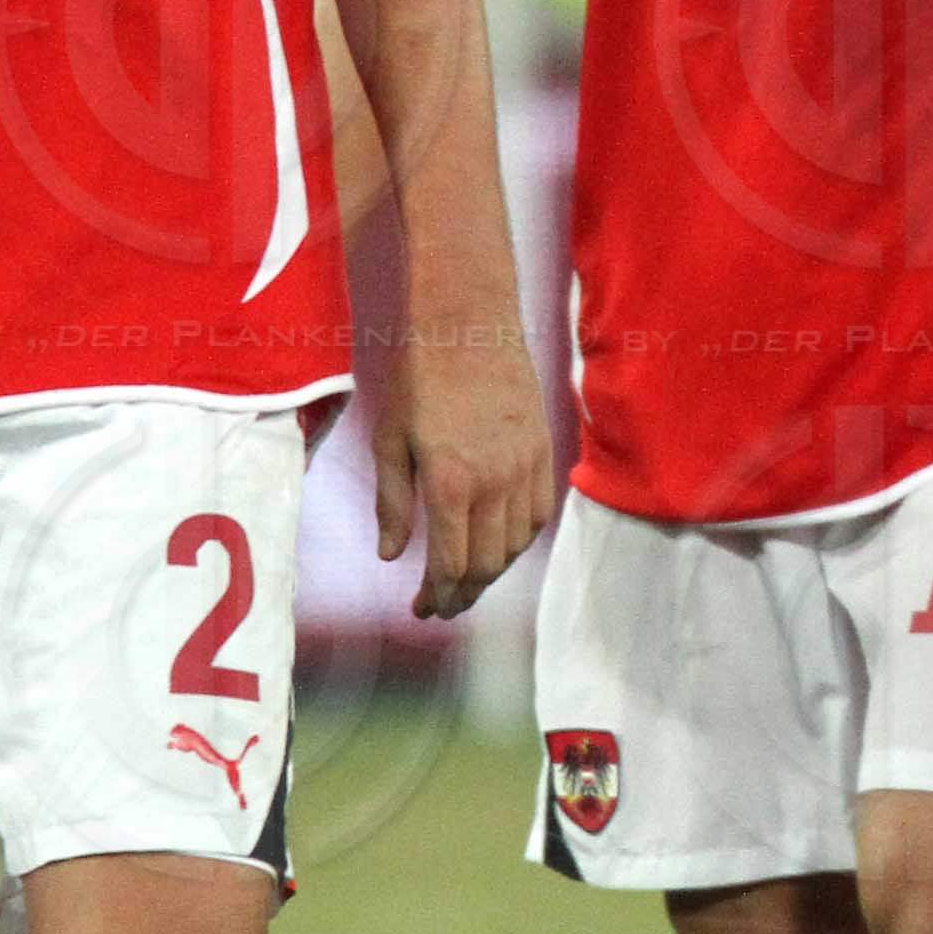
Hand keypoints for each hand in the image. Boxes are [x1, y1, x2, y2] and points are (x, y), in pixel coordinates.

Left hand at [375, 309, 559, 619]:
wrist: (470, 325)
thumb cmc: (418, 379)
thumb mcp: (389, 440)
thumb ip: (393, 503)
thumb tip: (392, 556)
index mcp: (450, 482)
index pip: (451, 564)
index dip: (436, 596)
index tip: (421, 608)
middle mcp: (495, 482)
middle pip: (487, 563)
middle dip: (463, 593)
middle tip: (442, 603)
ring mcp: (525, 467)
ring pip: (516, 544)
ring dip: (492, 571)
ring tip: (468, 579)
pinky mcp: (544, 451)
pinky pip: (539, 513)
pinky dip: (519, 540)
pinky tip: (499, 543)